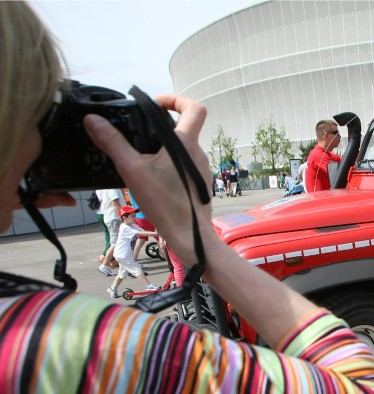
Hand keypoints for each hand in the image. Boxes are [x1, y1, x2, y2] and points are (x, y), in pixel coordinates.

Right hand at [83, 95, 213, 265]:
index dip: (176, 99)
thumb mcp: (133, 170)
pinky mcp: (200, 183)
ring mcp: (202, 169)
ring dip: (166, 145)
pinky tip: (154, 174)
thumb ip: (113, 143)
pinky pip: (186, 164)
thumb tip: (93, 121)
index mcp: (186, 143)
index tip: (157, 103)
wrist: (189, 235)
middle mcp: (198, 153)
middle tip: (142, 128)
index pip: (194, 108)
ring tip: (144, 154)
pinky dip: (171, 162)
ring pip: (185, 147)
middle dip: (164, 123)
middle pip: (187, 126)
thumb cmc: (165, 204)